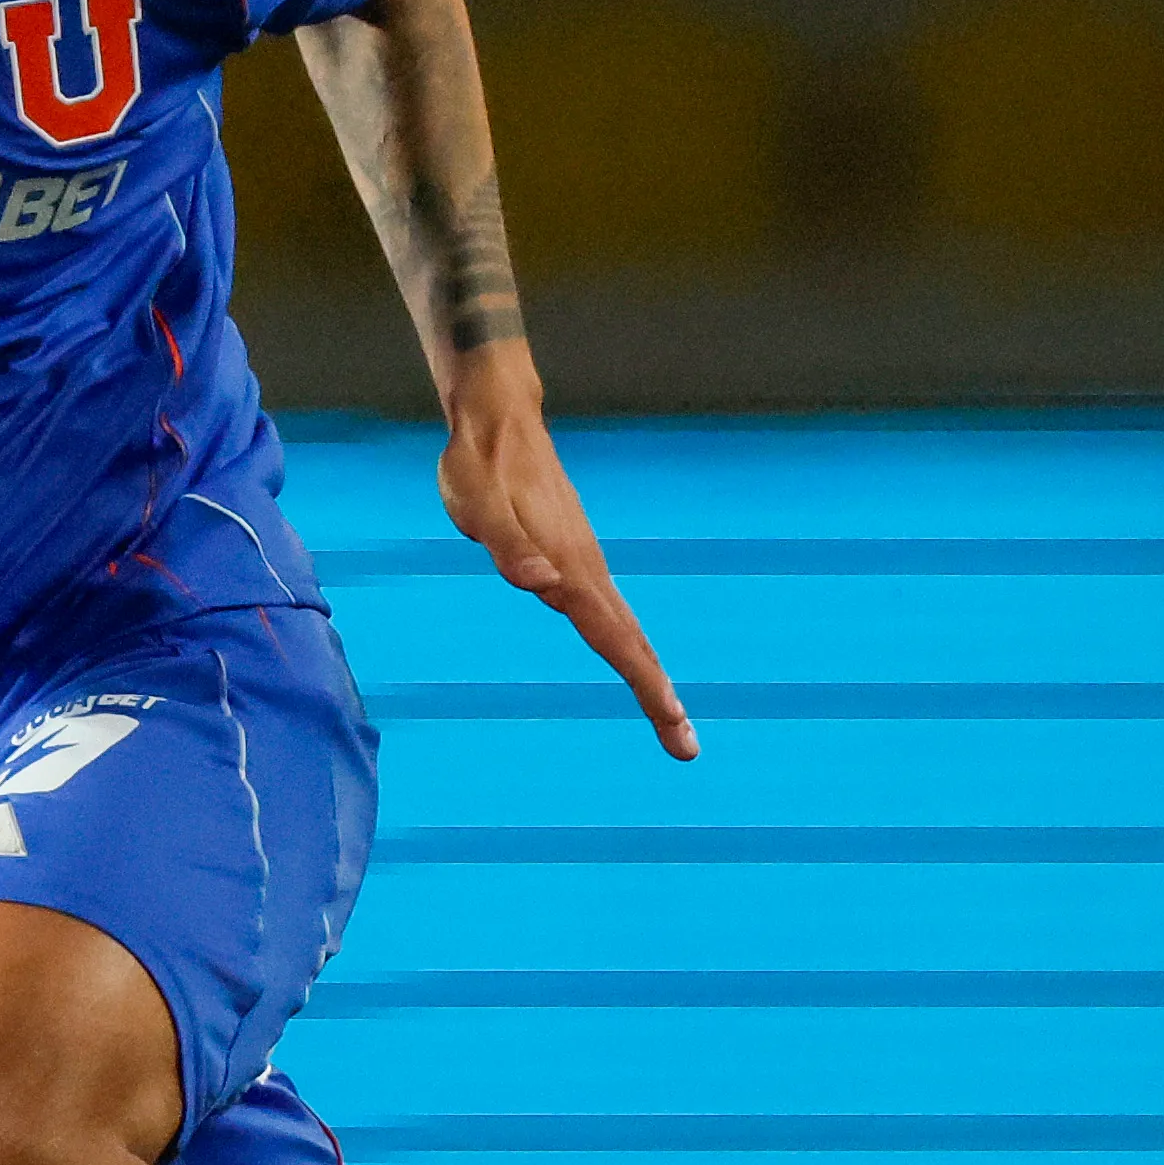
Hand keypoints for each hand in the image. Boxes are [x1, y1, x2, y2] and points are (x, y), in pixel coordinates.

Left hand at [438, 343, 693, 759]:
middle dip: (657, 695)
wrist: (498, 418)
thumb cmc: (480, 465)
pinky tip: (633, 660)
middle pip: (630, 642)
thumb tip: (541, 584)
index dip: (643, 681)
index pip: (612, 637)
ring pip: (623, 629)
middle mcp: (584, 570)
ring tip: (670, 717)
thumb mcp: (478, 504)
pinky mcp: (572, 558)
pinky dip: (628, 645)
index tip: (673, 720)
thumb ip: (508, 546)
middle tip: (686, 746)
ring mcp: (582, 564)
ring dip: (648, 675)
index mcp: (568, 567)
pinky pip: (608, 614)